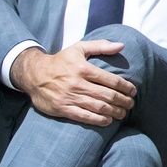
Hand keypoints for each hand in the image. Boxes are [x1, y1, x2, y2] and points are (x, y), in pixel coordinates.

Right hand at [11, 41, 136, 125]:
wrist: (33, 74)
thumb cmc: (61, 61)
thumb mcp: (79, 48)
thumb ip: (101, 46)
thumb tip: (122, 45)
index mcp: (84, 69)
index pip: (111, 80)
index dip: (126, 87)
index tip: (133, 91)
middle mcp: (77, 84)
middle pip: (107, 95)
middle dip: (123, 101)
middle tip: (131, 104)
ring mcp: (69, 97)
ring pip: (98, 107)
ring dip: (114, 111)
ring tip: (123, 113)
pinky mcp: (62, 108)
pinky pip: (83, 116)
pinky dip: (98, 120)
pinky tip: (107, 120)